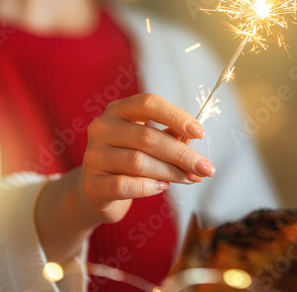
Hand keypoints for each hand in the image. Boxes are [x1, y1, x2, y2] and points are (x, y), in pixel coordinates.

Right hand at [78, 92, 214, 224]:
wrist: (96, 192)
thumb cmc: (129, 161)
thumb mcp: (148, 143)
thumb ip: (169, 137)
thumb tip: (194, 142)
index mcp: (118, 110)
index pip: (148, 103)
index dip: (176, 116)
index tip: (200, 133)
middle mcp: (102, 128)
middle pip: (147, 136)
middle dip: (182, 154)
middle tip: (205, 169)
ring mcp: (93, 156)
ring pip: (138, 161)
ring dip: (170, 172)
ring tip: (189, 179)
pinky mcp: (91, 184)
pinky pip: (123, 185)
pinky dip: (147, 186)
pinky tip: (162, 187)